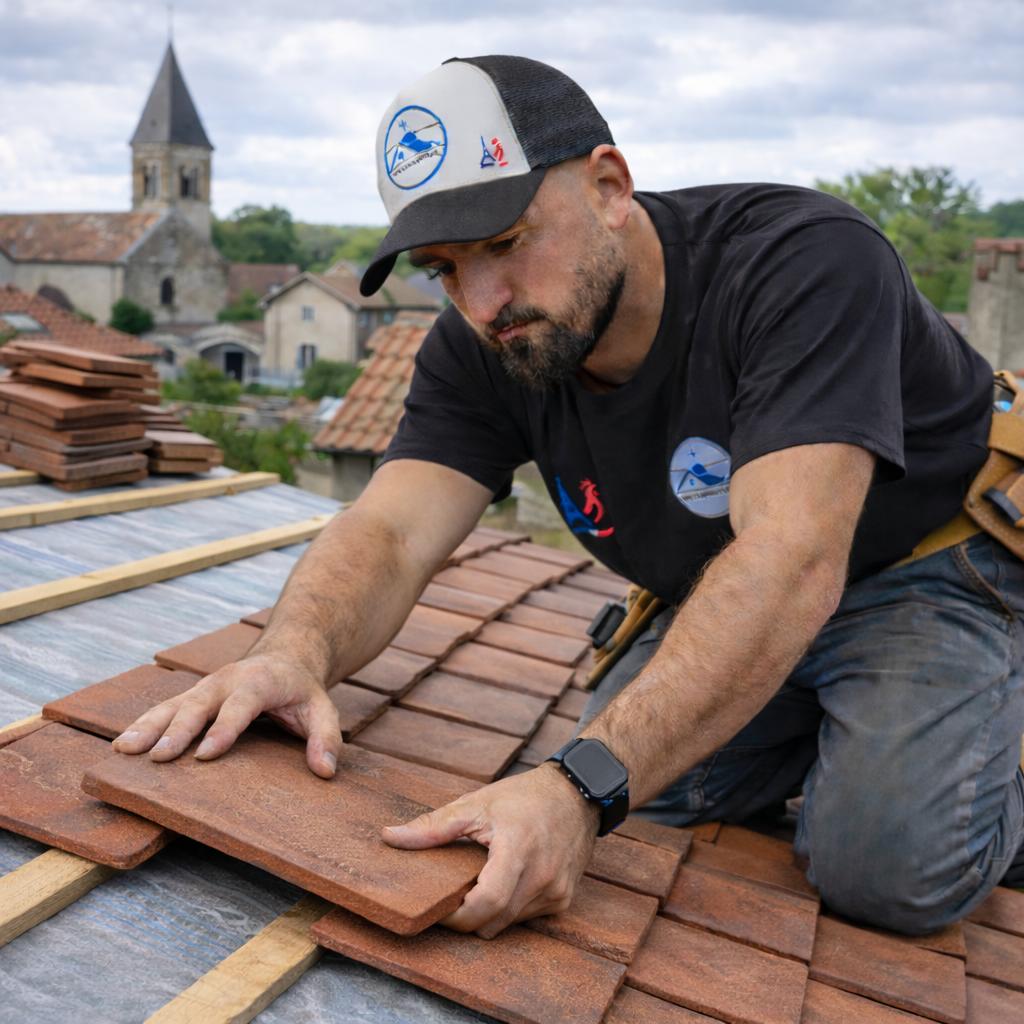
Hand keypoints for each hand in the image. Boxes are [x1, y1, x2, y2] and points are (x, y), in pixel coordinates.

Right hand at [111, 653, 340, 777]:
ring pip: (173, 705)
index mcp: (260, 682)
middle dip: (178, 730)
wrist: (284, 656)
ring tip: (125, 750)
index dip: (224, 729)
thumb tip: (326, 771)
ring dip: (148, 726)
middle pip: (199, 704)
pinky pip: (165, 709)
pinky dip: (144, 725)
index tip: (205, 754)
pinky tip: (122, 745)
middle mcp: (227, 681)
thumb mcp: (324, 709)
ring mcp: (206, 687)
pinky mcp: (193, 696)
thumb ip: (327, 738)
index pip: (241, 705)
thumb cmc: (302, 690)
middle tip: (158, 756)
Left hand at [382, 763, 599, 937]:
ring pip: (508, 924)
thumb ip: (433, 826)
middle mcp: (542, 877)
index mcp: (518, 850)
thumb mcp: (476, 803)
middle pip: (493, 922)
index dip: (456, 916)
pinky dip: (509, 908)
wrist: (577, 793)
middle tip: (451, 895)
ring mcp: (556, 892)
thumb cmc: (524, 796)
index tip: (437, 908)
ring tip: (479, 882)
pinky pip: (525, 918)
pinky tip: (505, 881)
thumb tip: (390, 837)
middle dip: (467, 917)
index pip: (485, 904)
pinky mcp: (563, 900)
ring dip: (488, 912)